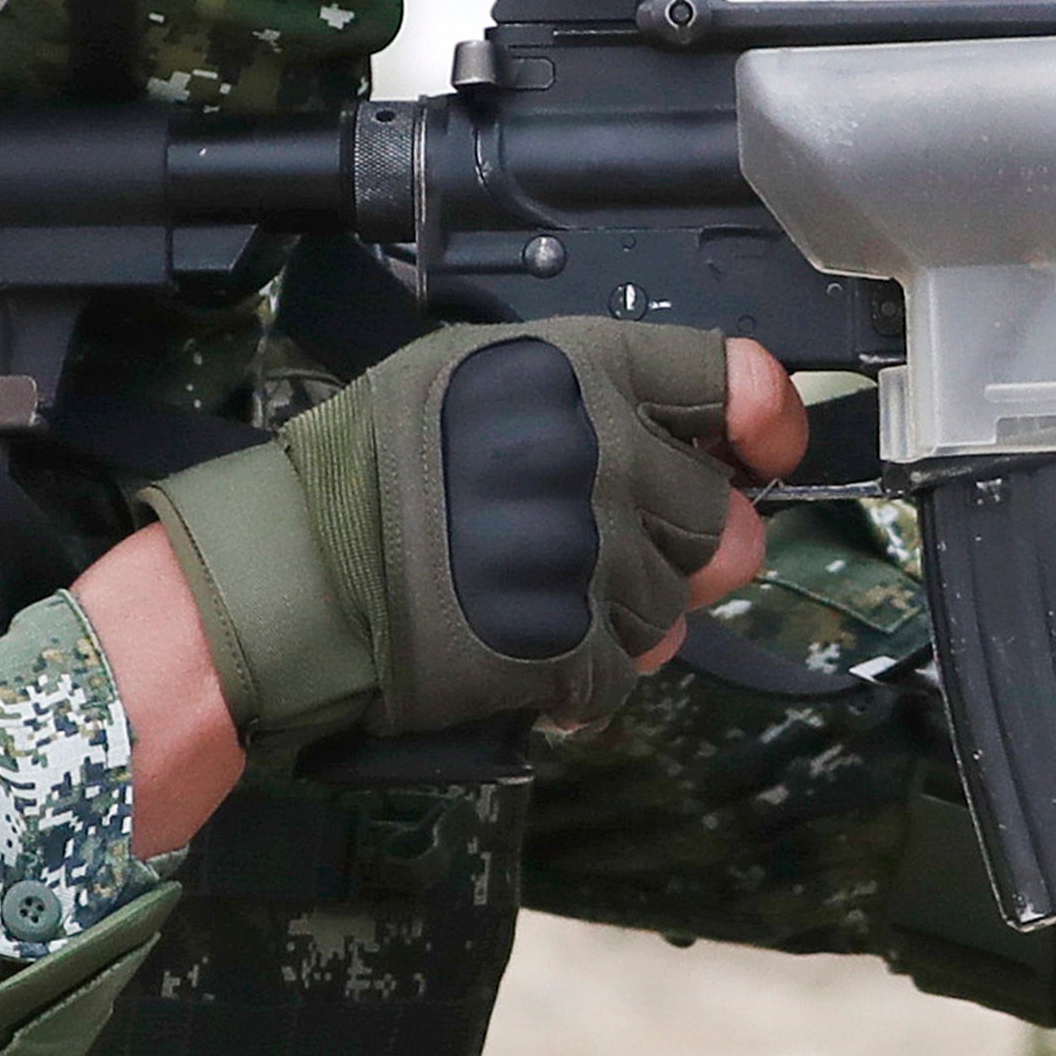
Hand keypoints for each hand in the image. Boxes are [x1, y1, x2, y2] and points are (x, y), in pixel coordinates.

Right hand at [131, 320, 795, 764]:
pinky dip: (578, 684)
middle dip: (676, 550)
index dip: (766, 421)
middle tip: (596, 555)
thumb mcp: (473, 379)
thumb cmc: (367, 472)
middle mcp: (596, 454)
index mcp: (579, 371)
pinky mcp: (564, 647)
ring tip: (532, 601)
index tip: (763, 453)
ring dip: (618, 619)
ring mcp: (586, 555)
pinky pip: (621, 677)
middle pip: (720, 520)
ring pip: (672, 609)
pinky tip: (522, 659)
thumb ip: (589, 398)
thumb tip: (703, 446)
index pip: (733, 379)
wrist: (289, 576)